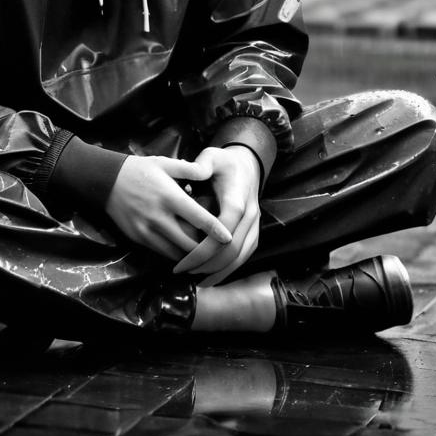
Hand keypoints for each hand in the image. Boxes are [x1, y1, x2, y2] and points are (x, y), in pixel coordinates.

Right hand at [106, 155, 232, 260]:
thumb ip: (188, 169)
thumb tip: (208, 172)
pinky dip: (175, 254)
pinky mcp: (138, 239)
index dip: (216, 231)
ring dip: (191, 255)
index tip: (229, 238)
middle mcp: (159, 217)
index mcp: (169, 197)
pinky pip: (162, 253)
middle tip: (218, 249)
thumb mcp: (164, 163)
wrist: (106, 181)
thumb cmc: (139, 170)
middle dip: (206, 249)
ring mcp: (147, 231)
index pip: (199, 219)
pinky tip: (184, 250)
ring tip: (204, 252)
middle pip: (190, 243)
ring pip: (176, 253)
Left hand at [173, 145, 260, 286]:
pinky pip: (245, 255)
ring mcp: (255, 224)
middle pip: (232, 250)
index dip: (202, 251)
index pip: (222, 233)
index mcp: (237, 199)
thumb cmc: (224, 162)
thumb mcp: (212, 156)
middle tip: (182, 272)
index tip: (181, 262)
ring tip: (195, 279)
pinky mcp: (254, 231)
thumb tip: (190, 169)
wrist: (247, 165)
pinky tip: (212, 276)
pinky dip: (229, 268)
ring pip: (240, 256)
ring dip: (218, 271)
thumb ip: (201, 164)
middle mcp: (249, 215)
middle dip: (207, 266)